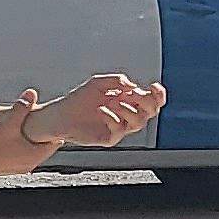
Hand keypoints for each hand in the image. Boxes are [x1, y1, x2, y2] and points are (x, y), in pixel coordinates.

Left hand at [31, 74, 163, 147]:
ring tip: (113, 102)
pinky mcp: (109, 138)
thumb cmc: (79, 99)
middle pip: (150, 112)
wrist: (60, 115)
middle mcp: (126, 115)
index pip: (151, 100)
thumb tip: (133, 86)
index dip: (158, 95)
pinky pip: (119, 130)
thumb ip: (116, 81)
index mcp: (128, 101)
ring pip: (138, 123)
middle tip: (133, 96)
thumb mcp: (99, 83)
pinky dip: (113, 118)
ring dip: (129, 110)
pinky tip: (102, 110)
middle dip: (146, 102)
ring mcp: (119, 127)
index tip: (154, 87)